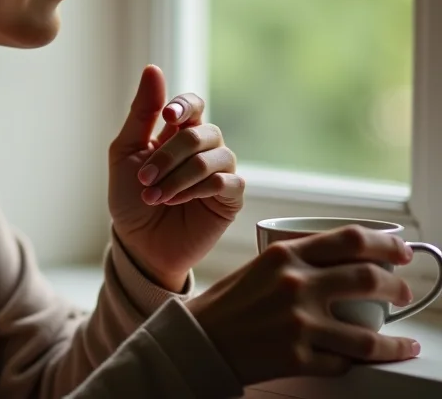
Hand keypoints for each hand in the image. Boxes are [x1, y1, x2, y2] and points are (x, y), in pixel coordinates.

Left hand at [108, 65, 243, 291]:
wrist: (138, 244)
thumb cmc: (130, 198)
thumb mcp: (125, 151)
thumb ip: (141, 112)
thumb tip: (153, 69)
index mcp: (177, 133)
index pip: (193, 104)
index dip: (183, 105)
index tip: (166, 117)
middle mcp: (203, 148)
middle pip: (200, 131)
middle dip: (168, 155)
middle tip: (144, 179)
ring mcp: (219, 172)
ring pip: (213, 156)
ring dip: (179, 176)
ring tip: (156, 196)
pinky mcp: (230, 198)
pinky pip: (226, 182)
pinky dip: (197, 189)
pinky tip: (176, 202)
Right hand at [187, 226, 419, 385]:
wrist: (201, 338)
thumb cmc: (230, 301)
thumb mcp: (262, 265)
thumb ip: (300, 261)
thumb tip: (348, 262)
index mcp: (284, 254)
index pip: (350, 239)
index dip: (385, 244)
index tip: (399, 251)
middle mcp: (295, 284)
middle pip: (368, 279)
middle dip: (397, 287)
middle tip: (402, 291)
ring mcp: (298, 323)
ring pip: (368, 335)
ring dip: (394, 339)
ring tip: (401, 338)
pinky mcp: (298, 358)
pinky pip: (345, 363)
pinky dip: (361, 363)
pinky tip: (367, 361)